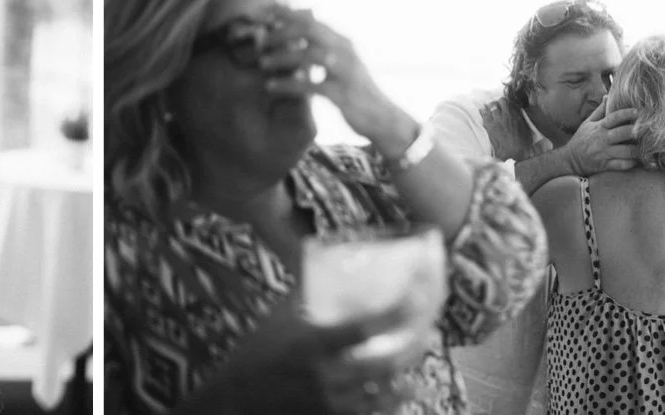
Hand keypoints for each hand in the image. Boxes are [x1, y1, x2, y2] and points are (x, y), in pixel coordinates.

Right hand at [186, 300, 424, 413]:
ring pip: (386, 393)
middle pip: (387, 363)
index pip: (364, 326)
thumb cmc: (255, 356)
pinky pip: (373, 414)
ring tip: (417, 361)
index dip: (396, 310)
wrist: (234, 402)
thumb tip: (328, 266)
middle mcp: (326, 376)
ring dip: (407, 376)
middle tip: (430, 330)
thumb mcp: (276, 321)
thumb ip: (304, 297)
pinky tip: (399, 392)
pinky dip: (391, 403)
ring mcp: (331, 404)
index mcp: (312, 345)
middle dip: (415, 345)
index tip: (418, 293)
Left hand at [255, 7, 414, 147]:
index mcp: (342, 42)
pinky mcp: (341, 94)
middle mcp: (345, 51)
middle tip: (259, 39)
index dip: (286, 14)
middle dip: (282, 31)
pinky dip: (288, 84)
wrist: (383, 118)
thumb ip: (322, 51)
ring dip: (282, 57)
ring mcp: (344, 71)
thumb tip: (295, 40)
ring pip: (309, 56)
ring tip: (262, 62)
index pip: (312, 19)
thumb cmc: (357, 91)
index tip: (264, 13)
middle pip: (309, 30)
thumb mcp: (342, 65)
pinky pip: (310, 86)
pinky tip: (270, 86)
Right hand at [560, 96, 639, 175]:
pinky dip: (631, 163)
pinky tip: (637, 160)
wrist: (569, 160)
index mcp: (599, 127)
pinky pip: (621, 165)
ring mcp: (603, 153)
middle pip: (623, 133)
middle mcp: (602, 139)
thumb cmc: (581, 140)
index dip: (627, 113)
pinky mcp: (604, 165)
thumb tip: (608, 96)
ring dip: (638, 150)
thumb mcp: (587, 123)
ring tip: (646, 148)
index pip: (614, 117)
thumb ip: (599, 111)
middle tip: (649, 130)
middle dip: (637, 131)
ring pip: (625, 151)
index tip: (639, 111)